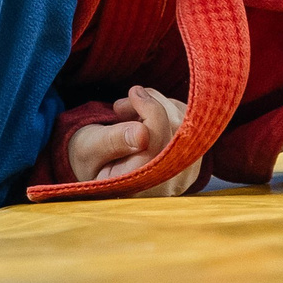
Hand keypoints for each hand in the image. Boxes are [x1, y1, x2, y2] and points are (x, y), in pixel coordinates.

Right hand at [66, 86, 199, 194]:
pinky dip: (172, 114)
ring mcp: (181, 180)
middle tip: (122, 105)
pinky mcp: (191, 167)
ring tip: (130, 111)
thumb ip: (113, 141)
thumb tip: (143, 134)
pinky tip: (148, 118)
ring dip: (163, 107)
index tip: (133, 92)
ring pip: (190, 126)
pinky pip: (195, 129)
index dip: (151, 109)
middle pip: (178, 132)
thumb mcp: (88, 147)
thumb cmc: (87, 156)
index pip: (158, 142)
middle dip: (154, 105)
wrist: (93, 166)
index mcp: (134, 187)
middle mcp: (164, 190)